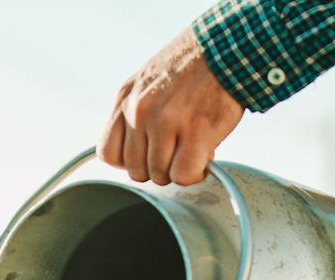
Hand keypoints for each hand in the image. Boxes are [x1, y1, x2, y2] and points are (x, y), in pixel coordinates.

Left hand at [97, 28, 243, 185]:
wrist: (226, 48)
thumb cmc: (190, 66)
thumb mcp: (147, 80)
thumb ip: (134, 112)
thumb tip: (135, 149)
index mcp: (126, 98)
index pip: (108, 153)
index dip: (129, 161)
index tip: (146, 156)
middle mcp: (140, 111)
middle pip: (137, 170)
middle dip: (158, 168)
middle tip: (176, 152)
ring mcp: (166, 122)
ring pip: (161, 175)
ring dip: (178, 170)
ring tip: (192, 149)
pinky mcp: (196, 132)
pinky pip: (184, 175)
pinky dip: (195, 173)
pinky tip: (203, 158)